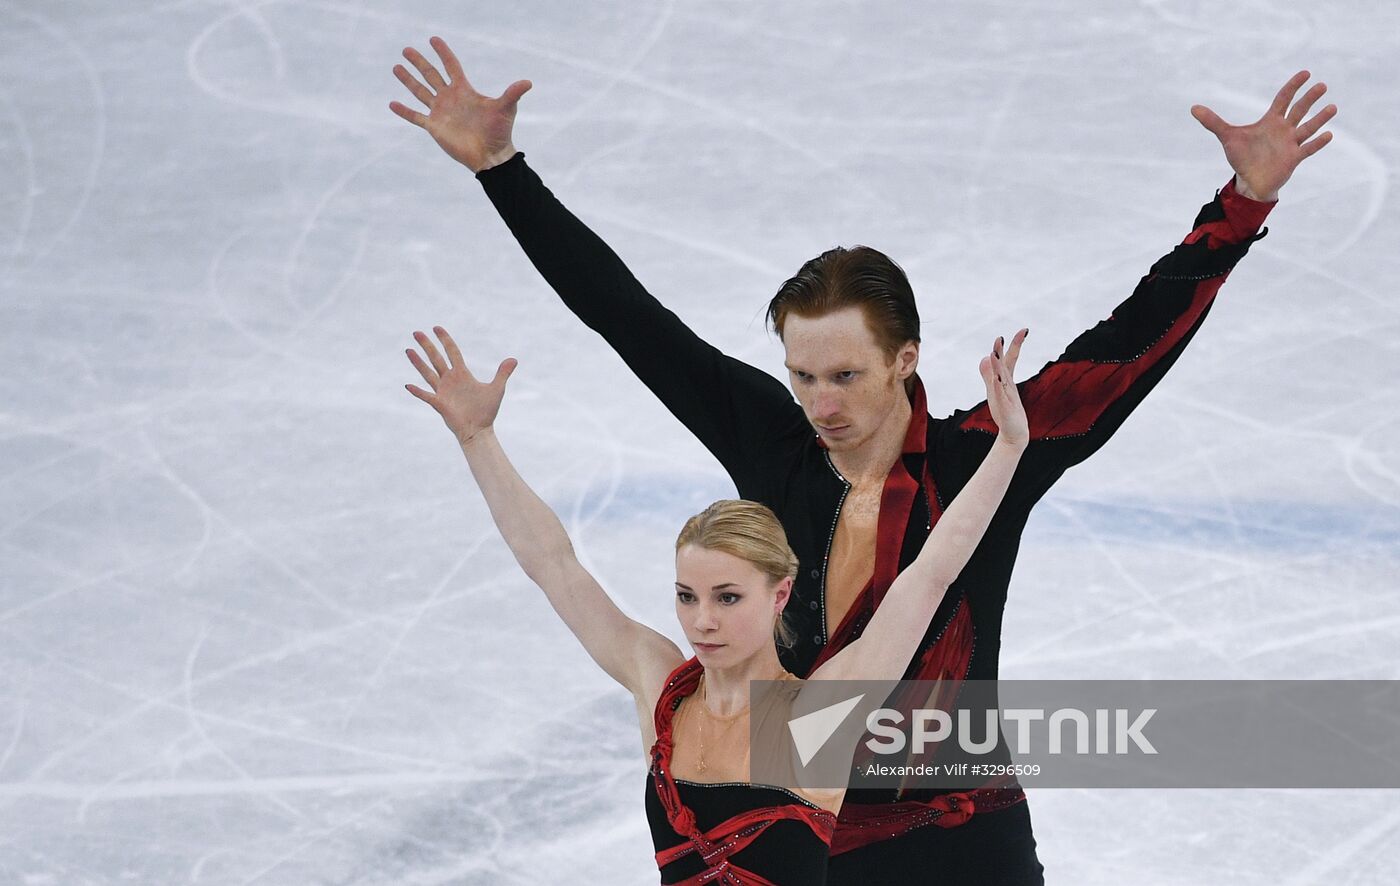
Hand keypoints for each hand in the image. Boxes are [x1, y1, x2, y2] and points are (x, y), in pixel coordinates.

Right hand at [389, 36, 531, 171]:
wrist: (491, 156)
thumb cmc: (500, 132)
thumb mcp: (506, 109)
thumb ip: (512, 94)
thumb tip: (528, 82)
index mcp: (464, 90)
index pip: (451, 66)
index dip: (443, 53)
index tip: (433, 39)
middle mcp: (450, 98)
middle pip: (431, 75)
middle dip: (419, 62)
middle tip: (406, 49)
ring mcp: (441, 112)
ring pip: (420, 92)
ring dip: (408, 80)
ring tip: (396, 67)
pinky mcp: (434, 127)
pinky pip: (415, 117)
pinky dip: (404, 111)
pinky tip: (392, 103)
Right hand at [405, 326, 517, 446]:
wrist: (480, 431)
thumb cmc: (486, 412)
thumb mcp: (497, 389)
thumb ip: (503, 373)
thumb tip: (514, 359)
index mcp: (462, 374)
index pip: (452, 352)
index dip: (445, 340)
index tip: (436, 328)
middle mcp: (450, 380)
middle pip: (436, 359)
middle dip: (427, 346)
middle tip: (416, 332)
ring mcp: (443, 391)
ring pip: (427, 373)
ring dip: (418, 362)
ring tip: (408, 350)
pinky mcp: (440, 404)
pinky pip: (426, 396)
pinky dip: (417, 391)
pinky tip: (408, 385)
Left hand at [978, 328, 1027, 448]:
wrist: (1014, 435)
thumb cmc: (1006, 413)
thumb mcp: (995, 390)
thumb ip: (989, 374)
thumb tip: (984, 357)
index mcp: (1006, 381)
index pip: (1011, 359)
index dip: (1015, 345)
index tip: (1025, 330)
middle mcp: (1008, 386)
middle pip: (1009, 365)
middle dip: (1013, 348)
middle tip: (1022, 331)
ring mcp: (1007, 397)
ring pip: (1003, 379)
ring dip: (999, 366)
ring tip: (994, 352)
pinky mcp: (1005, 409)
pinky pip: (1001, 396)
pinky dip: (997, 387)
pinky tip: (995, 379)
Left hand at [1191, 70, 1336, 201]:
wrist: (1249, 180)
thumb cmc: (1241, 157)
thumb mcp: (1227, 137)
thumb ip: (1212, 122)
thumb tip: (1193, 108)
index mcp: (1271, 121)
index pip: (1284, 99)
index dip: (1293, 86)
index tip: (1306, 73)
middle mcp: (1283, 130)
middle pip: (1299, 110)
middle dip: (1310, 98)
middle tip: (1322, 85)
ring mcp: (1291, 144)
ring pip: (1308, 128)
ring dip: (1320, 119)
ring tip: (1332, 107)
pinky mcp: (1293, 159)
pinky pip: (1308, 149)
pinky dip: (1317, 143)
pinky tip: (1328, 135)